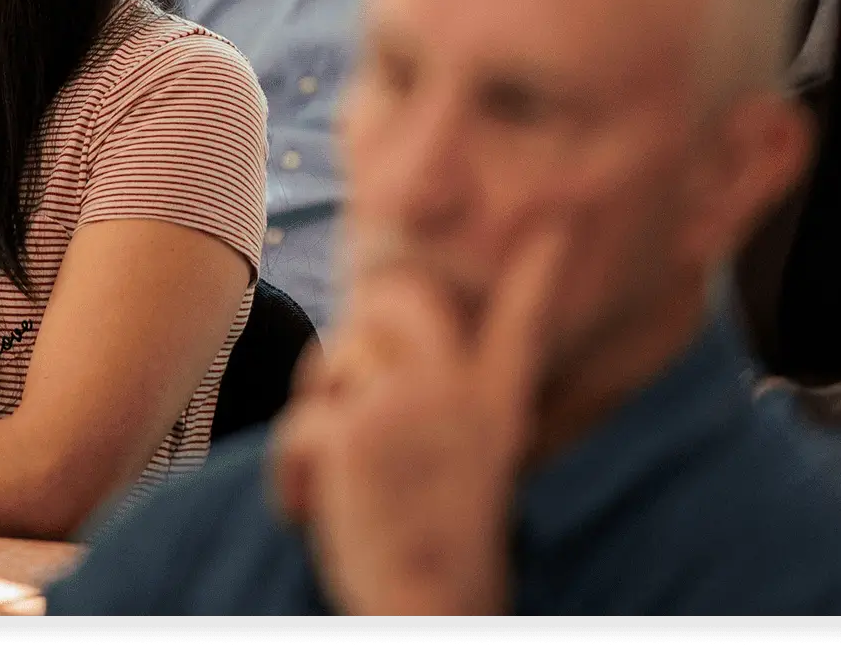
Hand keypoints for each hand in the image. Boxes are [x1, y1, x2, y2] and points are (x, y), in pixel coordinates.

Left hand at [270, 228, 564, 615]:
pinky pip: (301, 422)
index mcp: (494, 410)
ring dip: (320, 411)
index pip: (522, 328)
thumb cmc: (439, 557)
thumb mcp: (471, 474)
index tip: (552, 231)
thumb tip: (383, 369)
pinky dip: (289, 472)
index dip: (536, 278)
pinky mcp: (353, 431)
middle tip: (344, 385)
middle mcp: (456, 395)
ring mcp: (405, 407)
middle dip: (362, 321)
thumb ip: (445, 415)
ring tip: (330, 474)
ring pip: (339, 359)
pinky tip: (301, 511)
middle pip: (399, 303)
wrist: (430, 610)